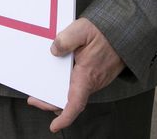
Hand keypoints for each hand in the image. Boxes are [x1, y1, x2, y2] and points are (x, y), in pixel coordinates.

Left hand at [27, 17, 124, 131]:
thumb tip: (53, 51)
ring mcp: (93, 80)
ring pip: (73, 92)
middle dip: (50, 102)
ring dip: (57, 92)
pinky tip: (55, 76)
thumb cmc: (104, 33)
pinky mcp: (93, 75)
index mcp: (87, 75)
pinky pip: (78, 85)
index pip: (75, 102)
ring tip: (39, 88)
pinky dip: (65, 84)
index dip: (65, 117)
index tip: (55, 126)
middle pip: (69, 100)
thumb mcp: (82, 30)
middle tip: (33, 99)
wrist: (124, 33)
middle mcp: (91, 82)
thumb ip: (65, 40)